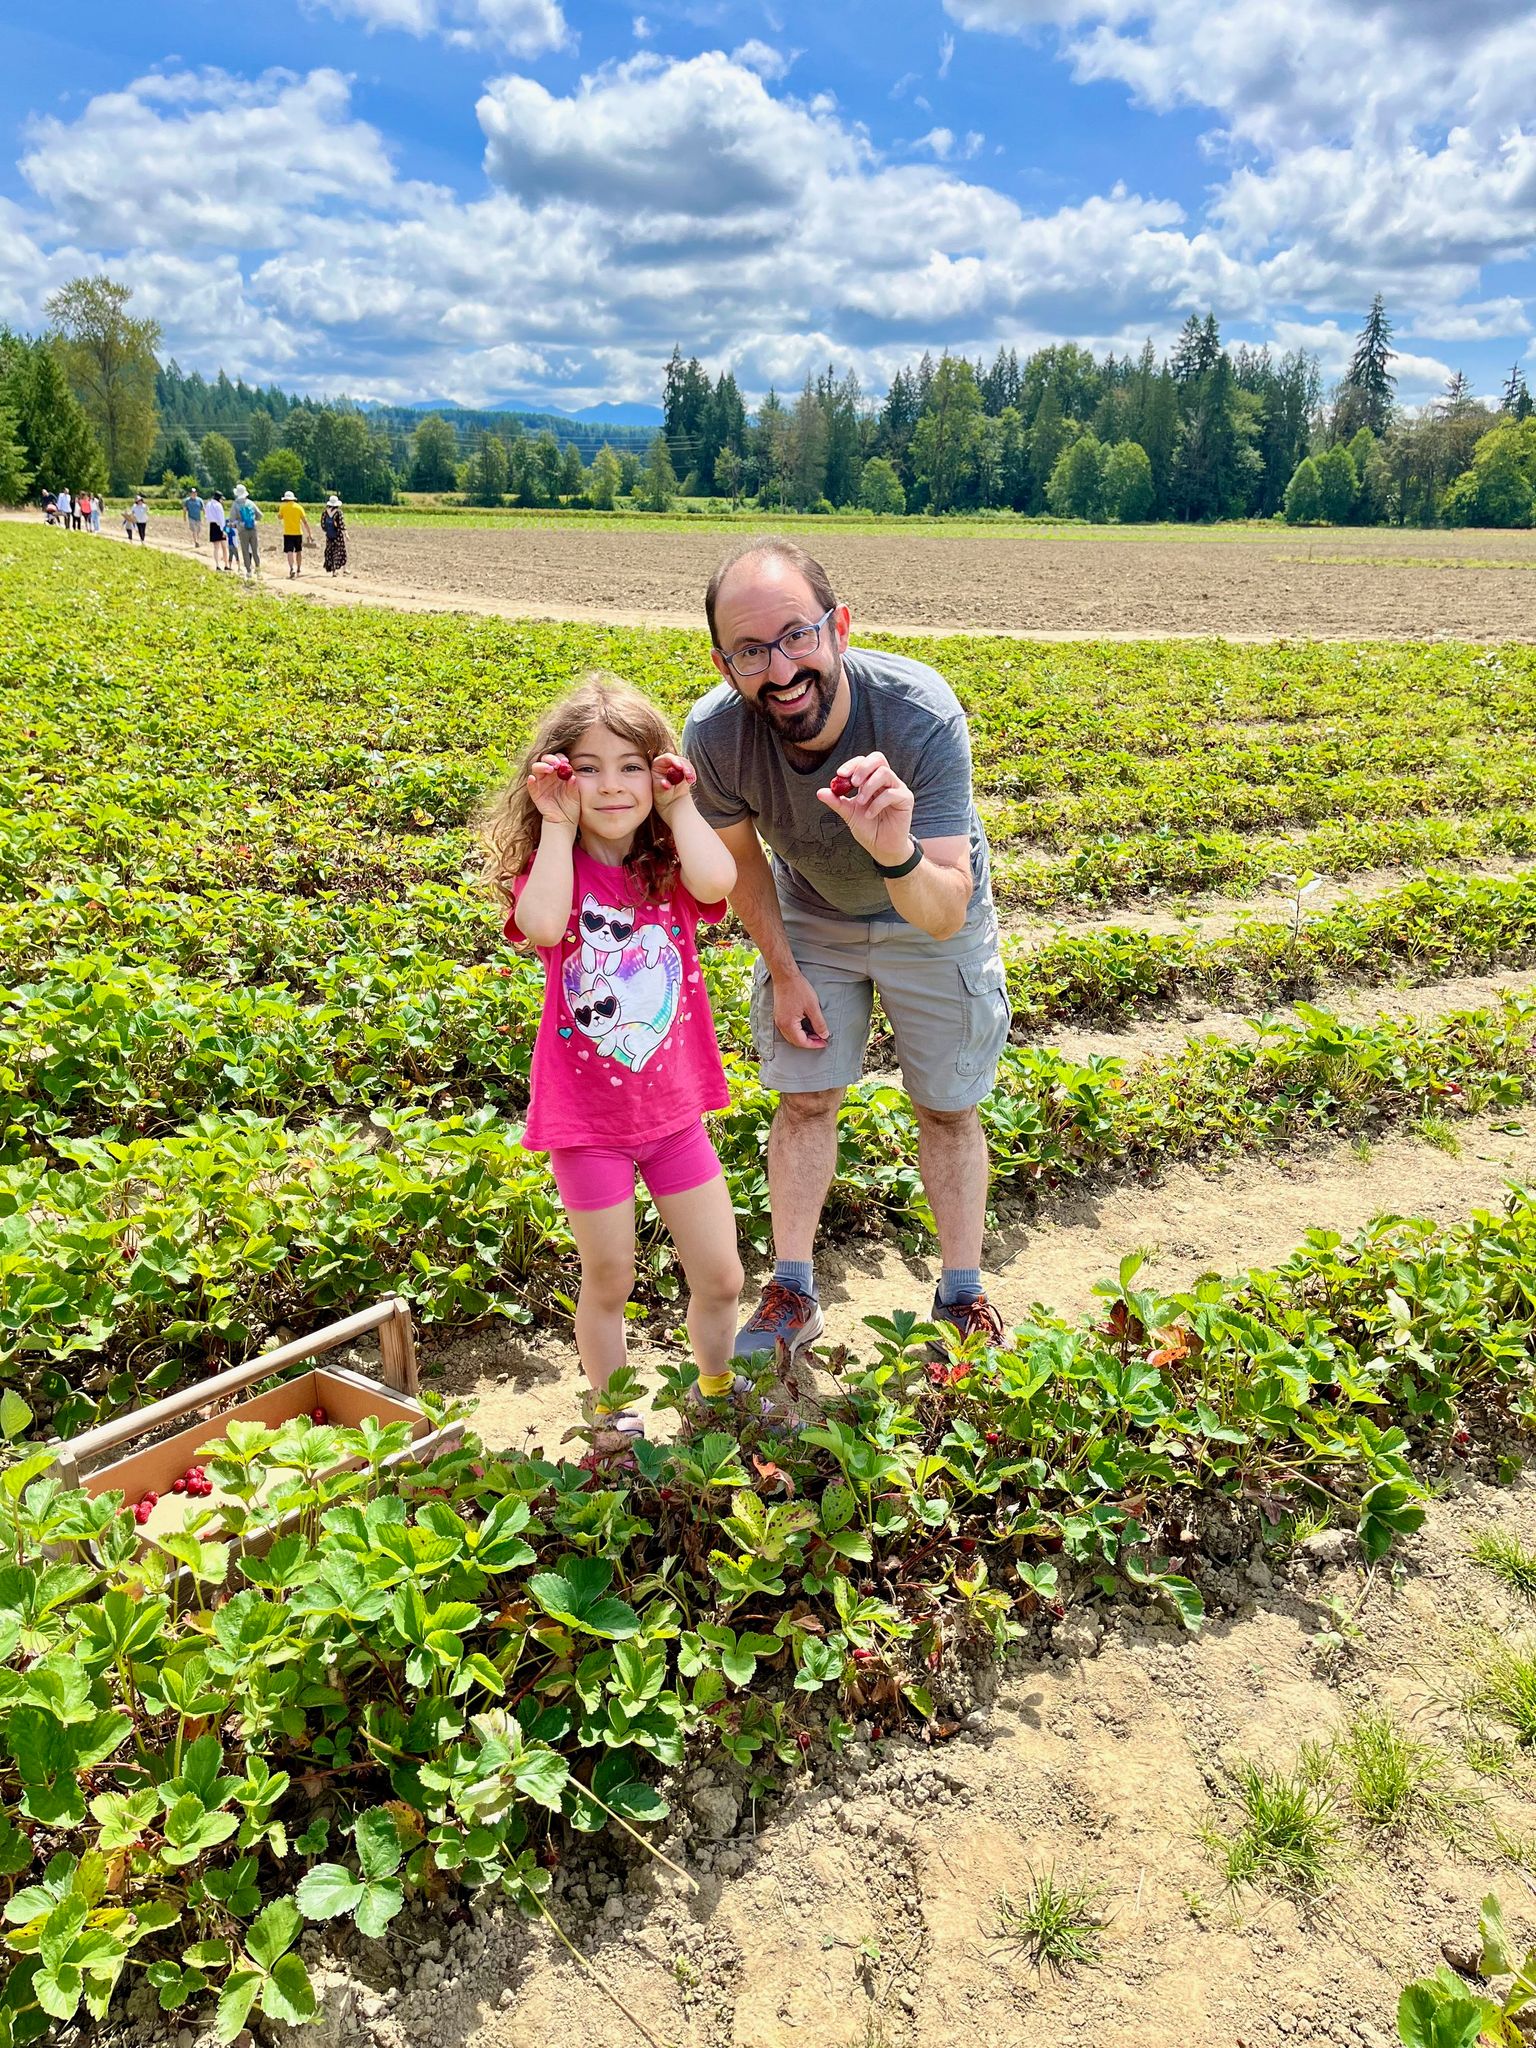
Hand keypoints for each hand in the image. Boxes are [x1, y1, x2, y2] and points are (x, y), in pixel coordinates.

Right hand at [527, 754, 579, 827]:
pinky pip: (531, 786)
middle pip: (545, 761)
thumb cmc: (571, 807)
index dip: (560, 758)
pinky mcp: (535, 794)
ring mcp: (541, 784)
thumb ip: (573, 786)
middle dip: (550, 759)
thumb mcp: (575, 796)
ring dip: (542, 766)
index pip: (557, 760)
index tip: (566, 762)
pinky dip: (530, 782)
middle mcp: (549, 776)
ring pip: (536, 769)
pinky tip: (532, 778)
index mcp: (559, 774)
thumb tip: (573, 777)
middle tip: (557, 764)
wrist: (564, 822)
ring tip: (549, 769)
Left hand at [652, 752, 694, 815]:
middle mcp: (667, 763)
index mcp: (658, 764)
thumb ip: (662, 786)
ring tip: (691, 779)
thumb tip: (665, 783)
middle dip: (685, 765)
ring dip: (690, 770)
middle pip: (678, 759)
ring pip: (685, 763)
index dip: (674, 760)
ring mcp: (677, 767)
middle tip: (688, 774)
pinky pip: (690, 770)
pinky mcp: (685, 772)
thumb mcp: (660, 792)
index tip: (680, 767)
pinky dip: (692, 774)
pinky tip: (692, 780)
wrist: (670, 804)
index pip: (666, 757)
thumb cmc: (661, 797)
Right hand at [773, 969, 828, 1049]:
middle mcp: (781, 1024)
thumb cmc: (798, 988)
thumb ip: (819, 1023)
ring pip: (791, 1036)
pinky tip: (806, 1027)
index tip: (824, 1042)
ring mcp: (778, 1020)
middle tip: (821, 1038)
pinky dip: (798, 1032)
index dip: (814, 1044)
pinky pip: (788, 1029)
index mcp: (788, 1024)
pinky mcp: (779, 1015)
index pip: (802, 1042)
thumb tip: (824, 1035)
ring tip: (815, 1033)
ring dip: (803, 1037)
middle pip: (795, 1041)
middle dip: (809, 1042)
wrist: (785, 976)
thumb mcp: (813, 1007)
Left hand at [817, 751, 915, 868]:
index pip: (864, 761)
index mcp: (872, 780)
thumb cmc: (868, 828)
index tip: (840, 774)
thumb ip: (836, 802)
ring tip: (861, 803)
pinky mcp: (906, 799)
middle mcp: (886, 781)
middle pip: (878, 758)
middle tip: (853, 783)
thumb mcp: (849, 813)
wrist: (881, 847)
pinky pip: (891, 793)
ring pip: (885, 773)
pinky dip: (877, 803)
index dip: (852, 764)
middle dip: (862, 768)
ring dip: (869, 787)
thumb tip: (819, 792)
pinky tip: (870, 815)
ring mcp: (897, 788)